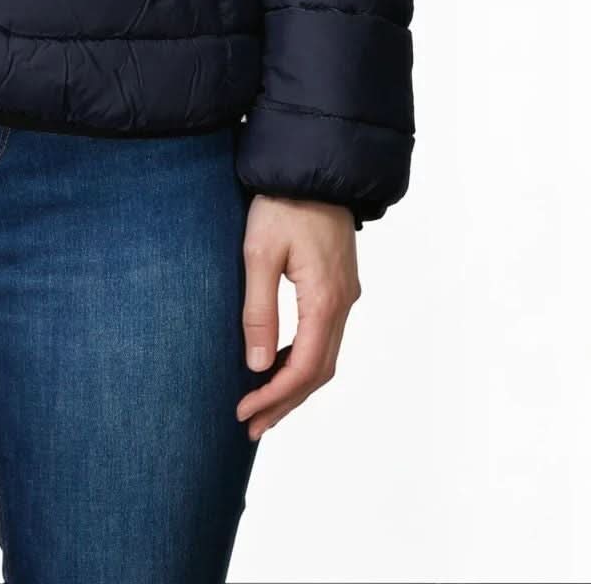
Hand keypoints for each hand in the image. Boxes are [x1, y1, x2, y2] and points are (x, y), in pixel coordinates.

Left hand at [236, 195, 359, 439]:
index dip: (275, 396)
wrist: (312, 165)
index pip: (304, 368)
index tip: (244, 411)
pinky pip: (325, 335)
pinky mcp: (338, 283)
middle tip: (252, 426)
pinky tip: (279, 363)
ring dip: (295, 384)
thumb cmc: (283, 203)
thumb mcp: (259, 253)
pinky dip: (303, 359)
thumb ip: (259, 311)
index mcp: (325, 300)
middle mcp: (343, 303)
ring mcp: (345, 294)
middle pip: (319, 371)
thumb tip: (257, 365)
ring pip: (325, 356)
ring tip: (263, 406)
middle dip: (285, 402)